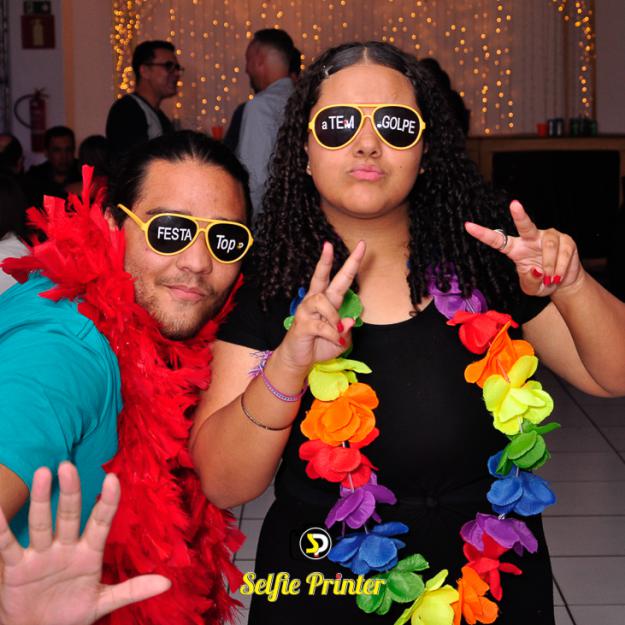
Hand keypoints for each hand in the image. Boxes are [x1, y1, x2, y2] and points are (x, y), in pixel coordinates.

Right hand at [0, 462, 169, 624]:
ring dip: (42, 500)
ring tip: (44, 473)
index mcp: (89, 553)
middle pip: (70, 515)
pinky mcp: (18, 568)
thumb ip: (132, 590)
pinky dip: (2, 531)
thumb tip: (167, 582)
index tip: (113, 479)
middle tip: (68, 466)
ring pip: (42, 523)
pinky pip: (9, 547)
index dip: (107, 502)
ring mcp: (41, 555)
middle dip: (70, 492)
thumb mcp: (103, 602)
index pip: (100, 522)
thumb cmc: (71, 614)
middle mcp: (66, 547)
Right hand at [276, 240, 365, 372]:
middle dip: (326, 260)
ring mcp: (306, 310)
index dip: (351, 262)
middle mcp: (315, 300)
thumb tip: (350, 320)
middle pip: (321, 277)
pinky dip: (332, 334)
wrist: (299, 359)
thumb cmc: (320, 345)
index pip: (341, 278)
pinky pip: (322, 325)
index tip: (362, 245)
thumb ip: (347, 330)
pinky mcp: (302, 324)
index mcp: (328, 300)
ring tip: (338, 329)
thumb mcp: (341, 339)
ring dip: (334, 317)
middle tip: (329, 244)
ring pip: (323, 301)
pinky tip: (335, 339)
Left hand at [464, 199, 582, 295]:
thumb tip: (534, 269)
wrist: (564, 283)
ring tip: (551, 279)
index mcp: (516, 249)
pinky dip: (560, 267)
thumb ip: (528, 280)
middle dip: (520, 215)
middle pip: (525, 226)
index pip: (497, 240)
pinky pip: (563, 253)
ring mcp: (549, 237)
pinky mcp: (566, 240)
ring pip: (548, 246)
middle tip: (514, 204)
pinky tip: (559, 275)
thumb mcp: (531, 288)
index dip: (483, 234)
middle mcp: (531, 239)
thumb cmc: (542, 282)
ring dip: (550, 265)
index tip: (468, 226)